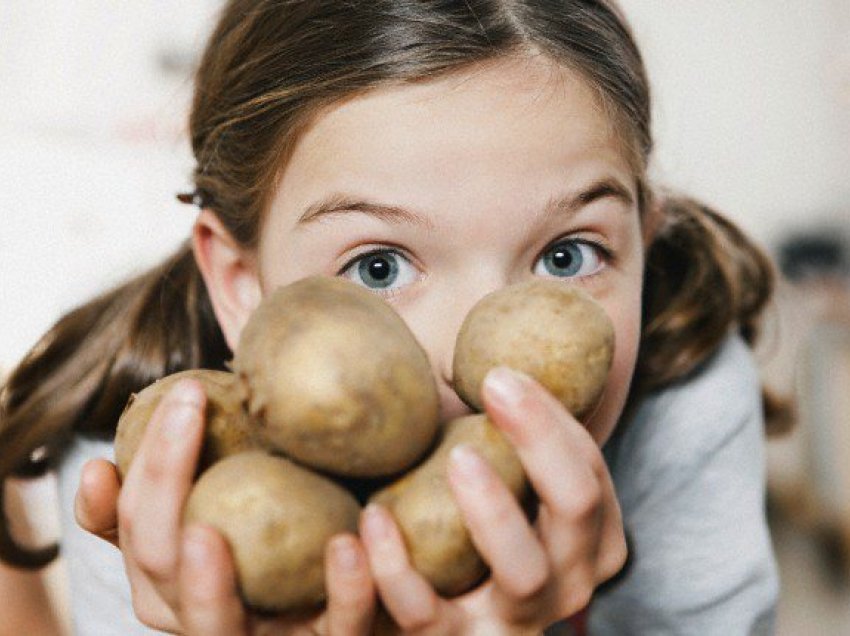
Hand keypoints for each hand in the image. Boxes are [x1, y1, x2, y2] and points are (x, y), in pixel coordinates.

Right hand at [75, 379, 376, 634]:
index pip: (137, 520)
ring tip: (204, 533)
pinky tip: (350, 541)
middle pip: (160, 563)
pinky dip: (345, 588)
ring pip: (217, 628)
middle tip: (189, 407)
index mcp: (169, 580)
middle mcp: (201, 615)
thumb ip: (174, 486)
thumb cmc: (282, 538)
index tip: (183, 390)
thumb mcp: (222, 505)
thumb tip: (102, 462)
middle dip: (163, 485)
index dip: (150, 459)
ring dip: (207, 583)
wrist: (363, 580)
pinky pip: (338, 627)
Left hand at [356, 366, 626, 633]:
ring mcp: (515, 623)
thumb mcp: (509, 488)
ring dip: (493, 510)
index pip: (590, 469)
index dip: (552, 418)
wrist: (443, 624)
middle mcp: (567, 582)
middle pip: (576, 505)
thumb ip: (512, 439)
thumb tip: (493, 350)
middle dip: (541, 439)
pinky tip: (371, 521)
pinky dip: (399, 570)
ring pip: (523, 570)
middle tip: (496, 386)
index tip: (500, 372)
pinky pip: (428, 615)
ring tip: (457, 458)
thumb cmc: (472, 535)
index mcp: (589, 540)